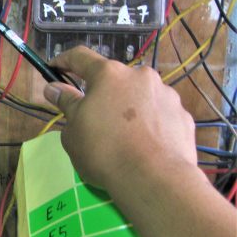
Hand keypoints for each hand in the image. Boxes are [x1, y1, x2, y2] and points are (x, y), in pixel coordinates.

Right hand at [42, 46, 197, 189]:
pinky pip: (159, 114)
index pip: (80, 57)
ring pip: (139, 95)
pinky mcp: (183, 116)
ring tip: (122, 134)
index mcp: (108, 74)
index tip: (53, 70)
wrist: (154, 179)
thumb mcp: (73, 130)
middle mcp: (140, 76)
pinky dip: (149, 122)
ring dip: (127, 106)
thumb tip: (54, 88)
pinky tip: (144, 144)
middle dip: (101, 92)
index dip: (63, 61)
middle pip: (114, 78)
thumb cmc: (104, 151)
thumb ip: (66, 104)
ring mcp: (166, 94)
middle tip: (92, 115)